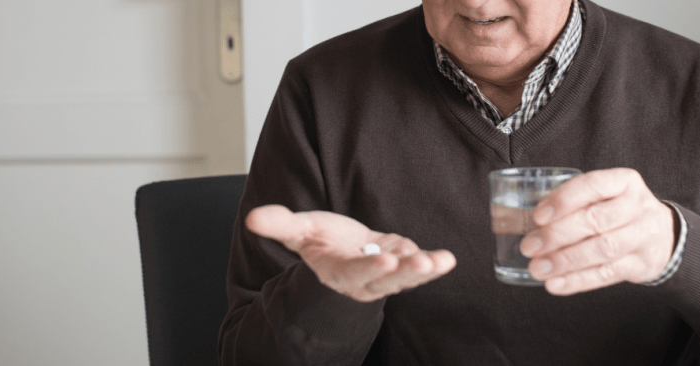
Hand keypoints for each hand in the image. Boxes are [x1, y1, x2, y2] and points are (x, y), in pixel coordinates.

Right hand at [246, 205, 456, 301]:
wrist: (340, 253)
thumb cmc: (320, 242)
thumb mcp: (298, 231)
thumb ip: (278, 224)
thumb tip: (251, 217)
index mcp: (339, 272)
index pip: (355, 273)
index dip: (370, 268)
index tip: (385, 259)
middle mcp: (365, 280)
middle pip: (386, 279)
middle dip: (404, 272)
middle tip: (420, 263)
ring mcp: (387, 275)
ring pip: (407, 277)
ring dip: (424, 270)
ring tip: (440, 262)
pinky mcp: (403, 264)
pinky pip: (421, 268)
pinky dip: (435, 265)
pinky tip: (447, 260)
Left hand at [520, 168, 676, 294]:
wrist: (663, 235)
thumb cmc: (618, 210)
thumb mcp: (604, 195)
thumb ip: (572, 202)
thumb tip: (520, 219)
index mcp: (624, 181)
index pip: (593, 185)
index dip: (564, 200)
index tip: (537, 216)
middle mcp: (638, 206)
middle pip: (596, 220)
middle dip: (558, 234)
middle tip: (529, 246)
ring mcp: (643, 236)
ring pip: (602, 249)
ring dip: (565, 261)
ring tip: (537, 269)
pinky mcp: (641, 264)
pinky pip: (607, 274)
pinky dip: (577, 281)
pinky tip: (555, 284)